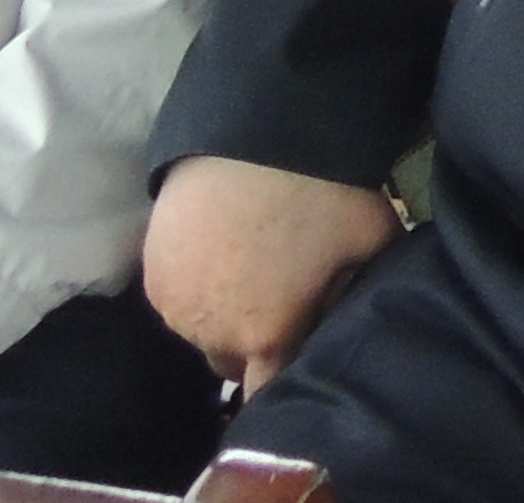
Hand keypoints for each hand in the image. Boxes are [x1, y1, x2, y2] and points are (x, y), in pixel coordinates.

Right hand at [145, 155, 398, 399]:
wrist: (256, 131)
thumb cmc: (322, 190)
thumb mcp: (372, 239)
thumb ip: (362, 289)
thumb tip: (359, 312)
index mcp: (265, 336)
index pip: (266, 393)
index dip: (281, 379)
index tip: (294, 352)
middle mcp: (212, 334)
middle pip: (230, 364)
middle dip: (252, 344)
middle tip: (278, 300)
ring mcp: (175, 305)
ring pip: (200, 332)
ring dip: (220, 314)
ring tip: (247, 269)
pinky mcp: (151, 273)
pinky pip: (176, 299)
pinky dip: (194, 285)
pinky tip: (219, 250)